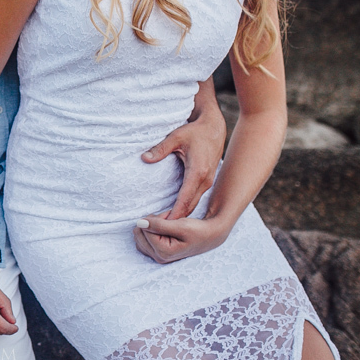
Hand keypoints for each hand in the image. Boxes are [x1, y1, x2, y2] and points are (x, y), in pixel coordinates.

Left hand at [133, 212, 232, 263]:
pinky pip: (142, 240)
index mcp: (164, 252)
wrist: (208, 237)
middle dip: (152, 223)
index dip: (156, 219)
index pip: (145, 229)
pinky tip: (162, 230)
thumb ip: (159, 224)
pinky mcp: (157, 254)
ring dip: (150, 227)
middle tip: (168, 221)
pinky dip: (150, 232)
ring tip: (167, 225)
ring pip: (139, 236)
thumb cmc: (197, 230)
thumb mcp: (180, 225)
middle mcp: (159, 257)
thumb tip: (139, 222)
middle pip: (139, 233)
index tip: (170, 218)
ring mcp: (157, 257)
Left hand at [142, 103, 225, 219]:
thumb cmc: (195, 131)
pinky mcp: (206, 181)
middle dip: (175, 219)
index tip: (163, 224)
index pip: (185, 199)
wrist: (214, 127)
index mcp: (198, 172)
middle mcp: (205, 180)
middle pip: (189, 206)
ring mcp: (207, 182)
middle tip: (159, 231)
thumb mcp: (176, 137)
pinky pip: (195, 198)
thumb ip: (161, 148)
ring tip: (164, 227)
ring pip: (193, 204)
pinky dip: (185, 207)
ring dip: (180, 215)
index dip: (174, 213)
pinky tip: (174, 213)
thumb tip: (145, 158)